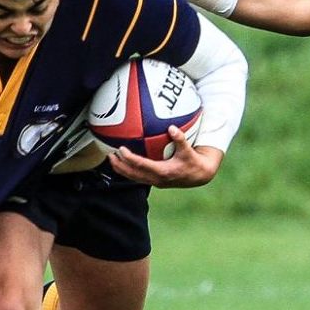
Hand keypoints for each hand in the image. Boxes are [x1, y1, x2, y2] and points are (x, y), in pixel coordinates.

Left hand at [107, 126, 222, 187]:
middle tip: (109, 155)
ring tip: (112, 159)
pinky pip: (138, 176)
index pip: (141, 165)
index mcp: (163, 172)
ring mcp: (155, 182)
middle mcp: (156, 179)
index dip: (129, 158)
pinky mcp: (155, 181)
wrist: (199, 176)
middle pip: (132, 174)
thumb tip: (172, 127)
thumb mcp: (189, 150)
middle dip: (119, 166)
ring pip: (133, 177)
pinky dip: (129, 169)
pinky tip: (124, 161)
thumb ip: (180, 139)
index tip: (121, 149)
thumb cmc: (194, 162)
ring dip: (122, 169)